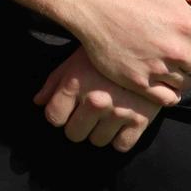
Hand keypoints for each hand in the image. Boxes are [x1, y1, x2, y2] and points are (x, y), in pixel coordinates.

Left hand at [33, 50, 162, 150]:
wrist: (151, 45)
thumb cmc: (108, 51)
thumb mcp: (77, 59)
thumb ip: (55, 82)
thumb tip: (38, 102)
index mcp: (76, 83)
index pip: (54, 117)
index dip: (59, 114)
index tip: (67, 109)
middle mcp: (96, 100)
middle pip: (74, 134)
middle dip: (79, 124)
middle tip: (88, 112)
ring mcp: (119, 112)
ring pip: (97, 141)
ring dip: (100, 130)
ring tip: (107, 113)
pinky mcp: (141, 120)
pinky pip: (121, 145)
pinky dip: (121, 137)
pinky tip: (122, 121)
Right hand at [62, 0, 190, 106]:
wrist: (95, 7)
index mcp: (188, 25)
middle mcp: (176, 50)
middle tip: (181, 53)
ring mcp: (158, 69)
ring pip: (185, 83)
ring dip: (181, 76)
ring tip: (169, 65)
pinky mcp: (139, 82)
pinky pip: (167, 99)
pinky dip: (170, 94)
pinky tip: (163, 83)